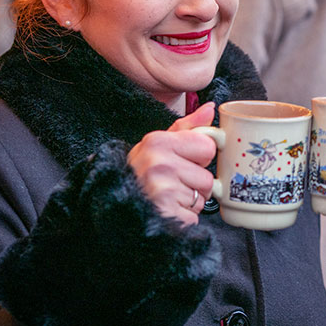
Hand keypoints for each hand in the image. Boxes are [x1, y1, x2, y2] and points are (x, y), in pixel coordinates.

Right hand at [126, 102, 217, 227]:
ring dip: (191, 200)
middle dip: (196, 182)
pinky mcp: (166, 214)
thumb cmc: (140, 173)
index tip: (182, 160)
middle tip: (173, 182)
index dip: (200, 157)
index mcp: (158, 142)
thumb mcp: (159, 144)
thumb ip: (187, 126)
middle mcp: (158, 164)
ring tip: (169, 196)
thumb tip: (210, 108)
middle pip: (208, 176)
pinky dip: (185, 216)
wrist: (115, 204)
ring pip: (202, 197)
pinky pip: (194, 216)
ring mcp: (162, 191)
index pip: (208, 147)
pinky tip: (168, 209)